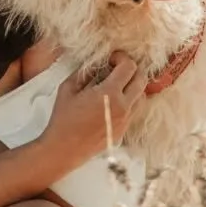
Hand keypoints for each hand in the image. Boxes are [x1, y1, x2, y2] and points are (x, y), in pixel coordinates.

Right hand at [40, 52, 146, 168]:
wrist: (64, 149)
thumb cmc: (63, 118)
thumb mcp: (68, 89)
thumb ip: (84, 73)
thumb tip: (96, 66)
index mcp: (109, 93)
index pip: (129, 67)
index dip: (122, 58)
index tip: (112, 59)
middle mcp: (123, 106)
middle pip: (142, 80)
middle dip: (132, 70)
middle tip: (118, 69)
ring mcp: (125, 120)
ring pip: (142, 97)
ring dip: (134, 87)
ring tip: (118, 86)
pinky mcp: (123, 131)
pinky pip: (134, 111)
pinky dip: (129, 102)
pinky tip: (114, 102)